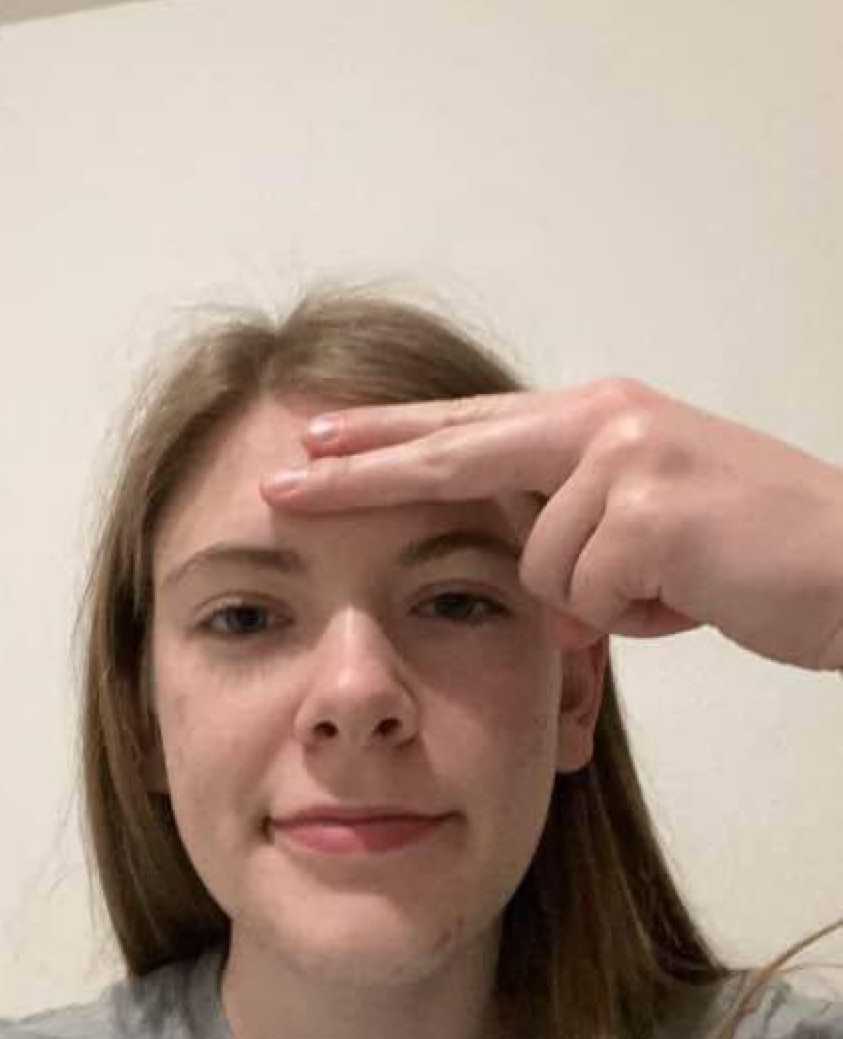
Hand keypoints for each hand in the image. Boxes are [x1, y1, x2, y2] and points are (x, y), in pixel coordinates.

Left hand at [260, 378, 842, 671]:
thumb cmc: (759, 558)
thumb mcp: (654, 538)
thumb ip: (580, 537)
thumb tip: (534, 588)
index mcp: (600, 419)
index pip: (470, 426)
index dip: (387, 438)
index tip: (312, 442)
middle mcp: (603, 421)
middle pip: (453, 451)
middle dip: (360, 475)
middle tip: (278, 480)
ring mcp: (625, 456)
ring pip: (540, 569)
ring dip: (601, 604)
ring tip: (679, 585)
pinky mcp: (648, 508)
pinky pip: (586, 599)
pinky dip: (637, 619)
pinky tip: (693, 594)